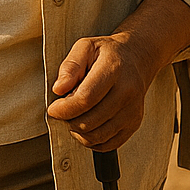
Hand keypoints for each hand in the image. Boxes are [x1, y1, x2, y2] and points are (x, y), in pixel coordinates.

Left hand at [47, 0, 189, 151]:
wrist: (136, 58)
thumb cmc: (107, 53)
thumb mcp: (85, 47)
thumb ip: (70, 65)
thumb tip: (59, 88)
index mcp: (114, 69)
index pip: (86, 98)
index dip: (65, 109)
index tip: (53, 109)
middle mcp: (128, 92)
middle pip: (91, 121)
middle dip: (69, 120)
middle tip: (62, 111)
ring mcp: (133, 111)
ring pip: (98, 135)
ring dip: (78, 132)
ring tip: (73, 118)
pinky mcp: (134, 124)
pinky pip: (108, 143)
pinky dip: (91, 140)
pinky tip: (86, 126)